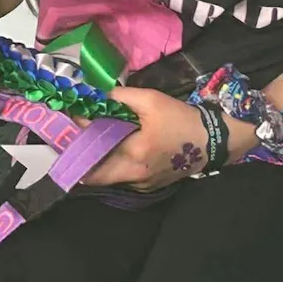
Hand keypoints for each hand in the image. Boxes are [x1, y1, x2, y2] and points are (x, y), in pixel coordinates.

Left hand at [79, 87, 252, 191]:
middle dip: (81, 157)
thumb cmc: (181, 119)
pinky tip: (112, 148)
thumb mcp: (151, 100)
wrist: (213, 141)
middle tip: (74, 137)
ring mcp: (142, 184)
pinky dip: (113, 165)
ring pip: (108, 178)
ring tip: (90, 140)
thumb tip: (96, 96)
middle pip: (94, 176)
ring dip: (97, 162)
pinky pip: (123, 178)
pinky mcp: (149, 186)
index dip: (77, 138)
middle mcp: (134, 176)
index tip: (69, 122)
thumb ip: (120, 97)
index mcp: (132, 155)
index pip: (92, 152)